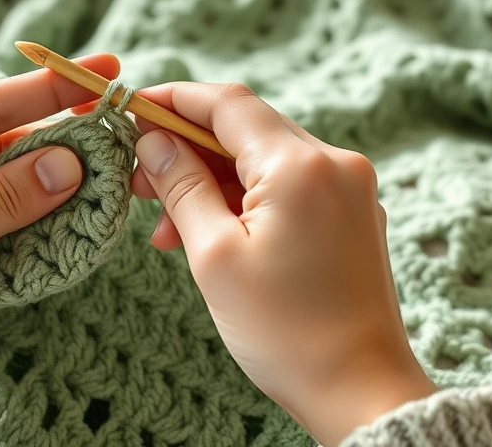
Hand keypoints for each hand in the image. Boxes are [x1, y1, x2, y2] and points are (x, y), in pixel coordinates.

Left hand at [0, 54, 119, 436]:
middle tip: (116, 137)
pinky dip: (33, 226)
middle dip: (57, 146)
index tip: (101, 70)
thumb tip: (70, 164)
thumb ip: (3, 201)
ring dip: (50, 191)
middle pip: (1, 145)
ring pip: (5, 186)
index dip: (47, 88)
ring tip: (104, 184)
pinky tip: (69, 225)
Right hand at [128, 83, 436, 445]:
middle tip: (138, 180)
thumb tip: (152, 141)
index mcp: (300, 166)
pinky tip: (210, 234)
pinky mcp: (353, 214)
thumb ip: (181, 187)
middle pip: (245, 129)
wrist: (360, 391)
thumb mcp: (214, 256)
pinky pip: (288, 187)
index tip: (132, 109)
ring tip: (165, 229)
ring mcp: (350, 189)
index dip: (173, 100)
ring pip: (263, 160)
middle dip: (186, 150)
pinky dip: (245, 200)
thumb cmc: (285, 331)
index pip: (226, 103)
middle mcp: (334, 163)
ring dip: (212, 182)